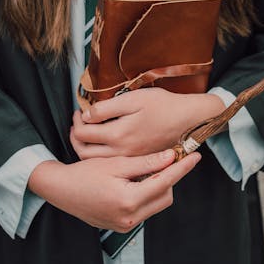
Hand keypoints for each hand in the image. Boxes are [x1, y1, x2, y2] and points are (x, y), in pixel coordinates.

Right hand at [28, 149, 200, 231]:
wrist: (61, 190)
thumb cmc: (85, 174)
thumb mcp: (116, 163)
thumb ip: (145, 163)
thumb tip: (170, 156)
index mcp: (130, 201)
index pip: (166, 182)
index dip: (182, 167)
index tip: (196, 156)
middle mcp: (131, 218)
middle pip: (165, 195)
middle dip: (170, 177)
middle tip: (168, 157)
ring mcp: (126, 225)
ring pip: (156, 203)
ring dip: (158, 185)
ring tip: (150, 166)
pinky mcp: (121, 225)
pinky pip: (144, 208)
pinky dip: (146, 193)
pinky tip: (138, 178)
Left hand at [70, 88, 224, 158]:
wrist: (188, 120)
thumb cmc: (162, 105)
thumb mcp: (133, 99)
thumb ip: (106, 108)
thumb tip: (86, 115)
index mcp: (119, 135)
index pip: (83, 134)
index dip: (76, 121)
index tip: (77, 112)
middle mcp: (122, 153)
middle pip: (85, 152)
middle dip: (75, 137)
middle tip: (75, 124)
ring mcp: (130, 160)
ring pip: (96, 161)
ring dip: (85, 148)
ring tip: (84, 134)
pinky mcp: (138, 163)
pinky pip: (111, 164)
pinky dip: (99, 156)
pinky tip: (101, 144)